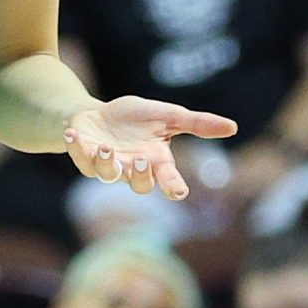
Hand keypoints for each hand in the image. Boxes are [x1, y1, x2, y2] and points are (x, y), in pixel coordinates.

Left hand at [62, 94, 237, 198]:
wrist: (95, 115)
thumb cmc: (133, 119)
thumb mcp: (167, 115)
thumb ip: (197, 123)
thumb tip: (233, 127)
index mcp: (155, 160)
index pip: (168, 179)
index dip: (173, 187)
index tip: (179, 192)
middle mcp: (132, 168)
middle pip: (139, 185)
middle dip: (140, 176)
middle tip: (141, 160)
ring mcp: (107, 165)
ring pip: (107, 174)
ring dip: (106, 163)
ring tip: (105, 147)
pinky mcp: (84, 157)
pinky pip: (80, 158)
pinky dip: (76, 147)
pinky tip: (74, 135)